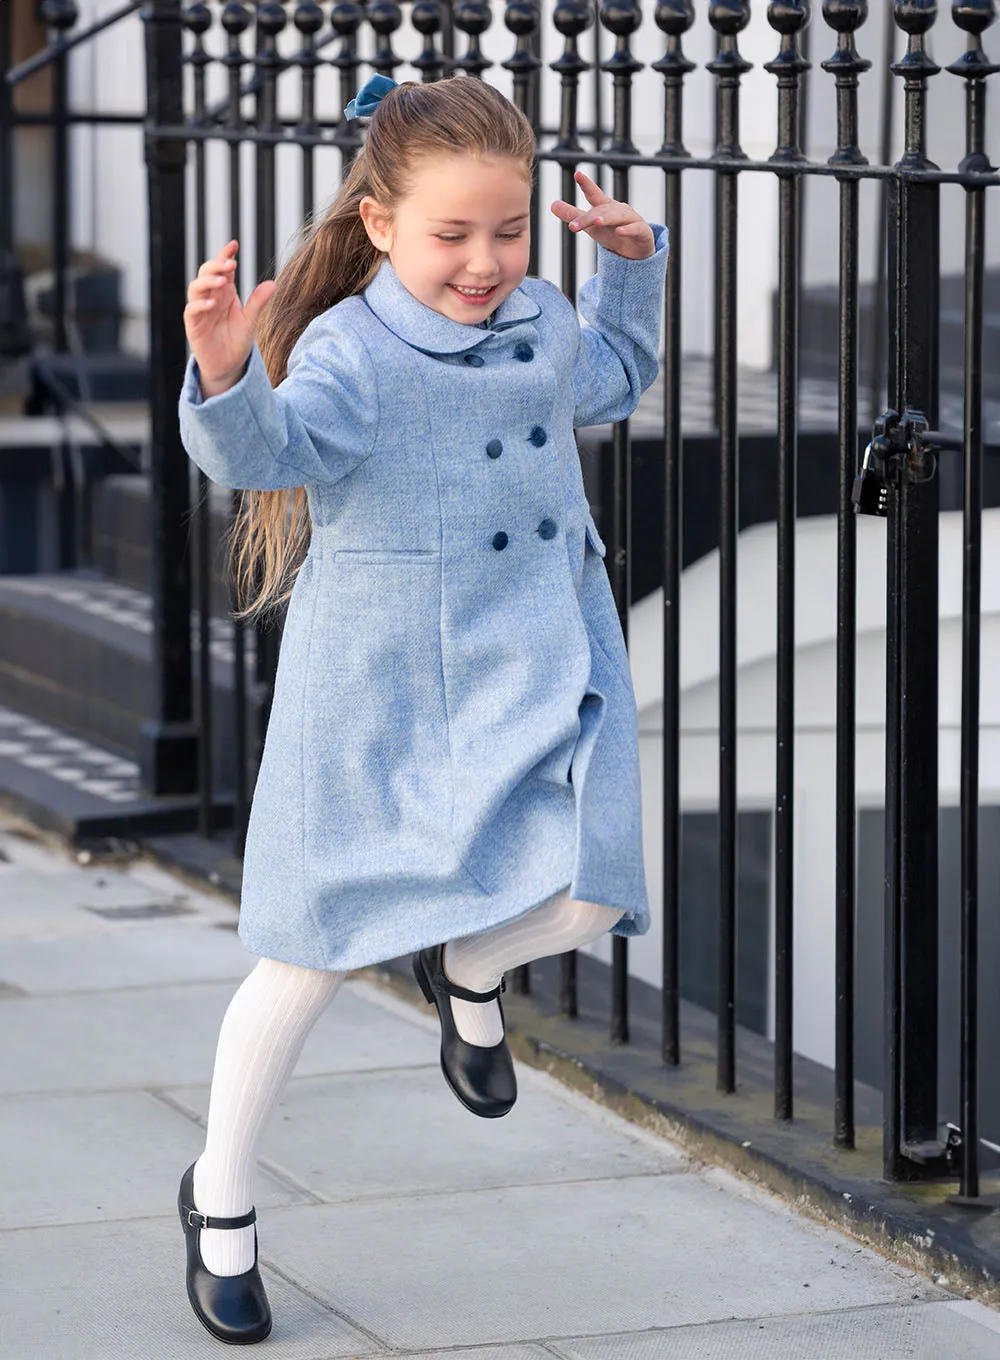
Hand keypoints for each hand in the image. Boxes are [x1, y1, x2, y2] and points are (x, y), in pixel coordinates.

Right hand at [184, 240, 277, 394]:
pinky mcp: (193, 325)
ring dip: (207, 282)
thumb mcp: (251, 320)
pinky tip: (210, 303)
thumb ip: (258, 302)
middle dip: (216, 265)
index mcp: (225, 292)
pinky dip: (199, 305)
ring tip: (221, 281)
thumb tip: (273, 283)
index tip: (234, 244)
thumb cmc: (237, 340)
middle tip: (231, 264)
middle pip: (206, 273)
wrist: (228, 366)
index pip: (222, 268)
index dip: (225, 255)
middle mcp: (211, 297)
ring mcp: (200, 310)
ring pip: (196, 288)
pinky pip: (191, 311)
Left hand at [550, 170, 654, 259]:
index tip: (577, 174)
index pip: (594, 194)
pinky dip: (628, 230)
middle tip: (574, 225)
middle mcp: (619, 210)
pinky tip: (619, 231)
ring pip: (619, 217)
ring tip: (596, 221)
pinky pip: (635, 229)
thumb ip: (573, 215)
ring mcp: (632, 220)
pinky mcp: (642, 232)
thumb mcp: (591, 226)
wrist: (637, 250)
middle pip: (602, 211)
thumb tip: (552, 205)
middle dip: (590, 217)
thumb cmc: (612, 233)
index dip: (586, 184)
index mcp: (605, 207)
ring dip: (607, 218)